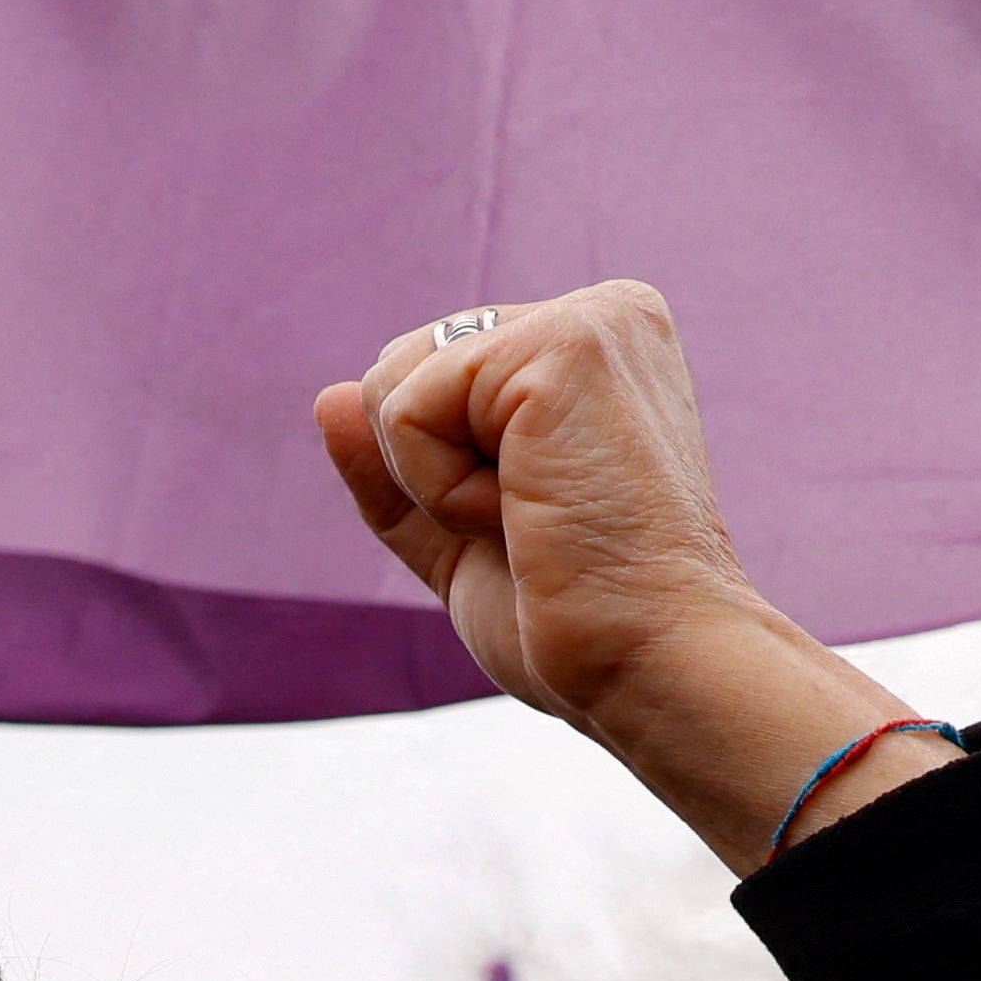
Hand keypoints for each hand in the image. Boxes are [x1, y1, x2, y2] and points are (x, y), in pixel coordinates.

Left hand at [308, 283, 934, 870]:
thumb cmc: (579, 621)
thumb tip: (328, 396)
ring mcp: (588, 319)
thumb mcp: (463, 539)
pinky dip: (441, 489)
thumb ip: (398, 469)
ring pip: (394, 383)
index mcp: (594, 349)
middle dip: (434, 473)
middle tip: (538, 527)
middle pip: (402, 366)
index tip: (546, 526)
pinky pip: (406, 409)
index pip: (433, 378)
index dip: (446, 478)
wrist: (652, 666)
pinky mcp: (563, 343)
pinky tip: (528, 512)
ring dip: (438, 484)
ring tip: (538, 518)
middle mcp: (603, 314)